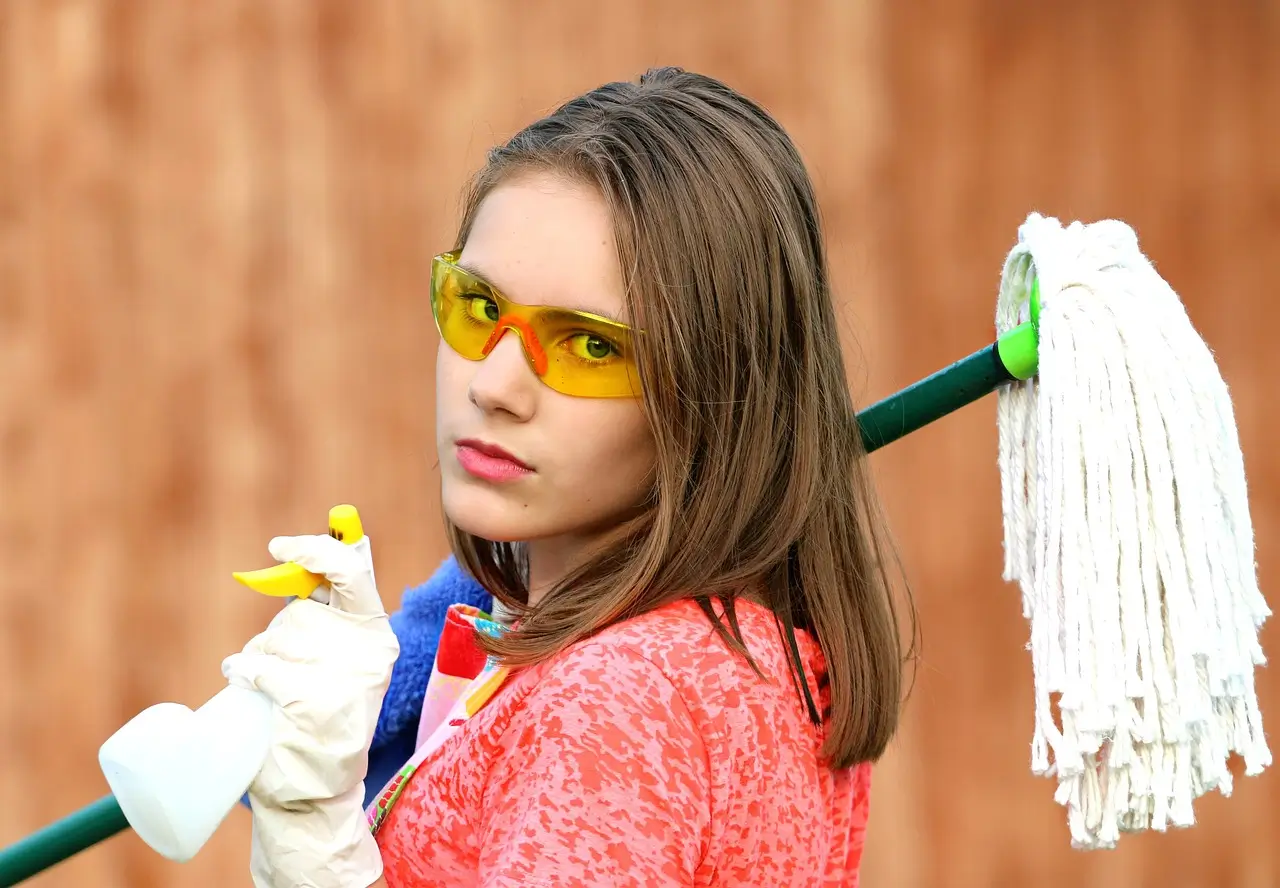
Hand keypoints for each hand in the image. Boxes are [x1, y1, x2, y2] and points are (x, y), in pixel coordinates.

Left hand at [222, 532, 399, 887]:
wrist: (312, 789)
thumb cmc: (317, 714)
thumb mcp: (336, 662)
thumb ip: (324, 614)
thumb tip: (293, 558)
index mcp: (376, 637)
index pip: (353, 572)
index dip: (315, 551)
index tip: (280, 546)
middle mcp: (368, 655)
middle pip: (299, 614)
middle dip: (276, 635)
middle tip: (280, 666)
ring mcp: (343, 682)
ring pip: (273, 640)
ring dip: (256, 657)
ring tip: (268, 689)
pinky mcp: (311, 706)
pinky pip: (261, 669)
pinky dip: (245, 675)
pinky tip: (252, 693)